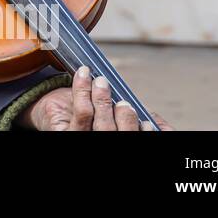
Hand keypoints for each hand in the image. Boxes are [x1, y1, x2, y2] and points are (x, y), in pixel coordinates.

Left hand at [22, 66, 173, 130]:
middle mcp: (102, 141)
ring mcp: (82, 138)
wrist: (53, 110)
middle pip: (116, 135)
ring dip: (103, 100)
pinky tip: (84, 76)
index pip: (133, 139)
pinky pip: (80, 115)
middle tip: (124, 102)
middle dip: (125, 118)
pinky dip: (83, 93)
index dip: (144, 133)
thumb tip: (164, 127)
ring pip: (99, 125)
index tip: (146, 122)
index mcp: (116, 139)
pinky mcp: (64, 133)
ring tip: (101, 81)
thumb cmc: (95, 115)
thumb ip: (139, 121)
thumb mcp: (119, 119)